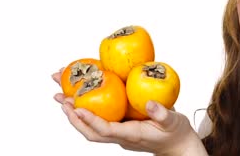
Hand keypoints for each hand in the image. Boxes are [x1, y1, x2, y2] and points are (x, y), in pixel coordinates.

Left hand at [52, 70, 206, 155]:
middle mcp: (121, 135)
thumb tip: (149, 102)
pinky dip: (87, 107)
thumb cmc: (176, 133)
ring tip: (62, 94)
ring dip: (75, 111)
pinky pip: (99, 118)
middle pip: (90, 131)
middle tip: (61, 97)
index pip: (106, 130)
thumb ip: (162, 113)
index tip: (78, 108)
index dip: (91, 120)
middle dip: (73, 116)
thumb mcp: (174, 121)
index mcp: (132, 135)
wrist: (178, 144)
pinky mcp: (120, 125)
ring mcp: (119, 131)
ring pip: (91, 125)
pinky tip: (83, 94)